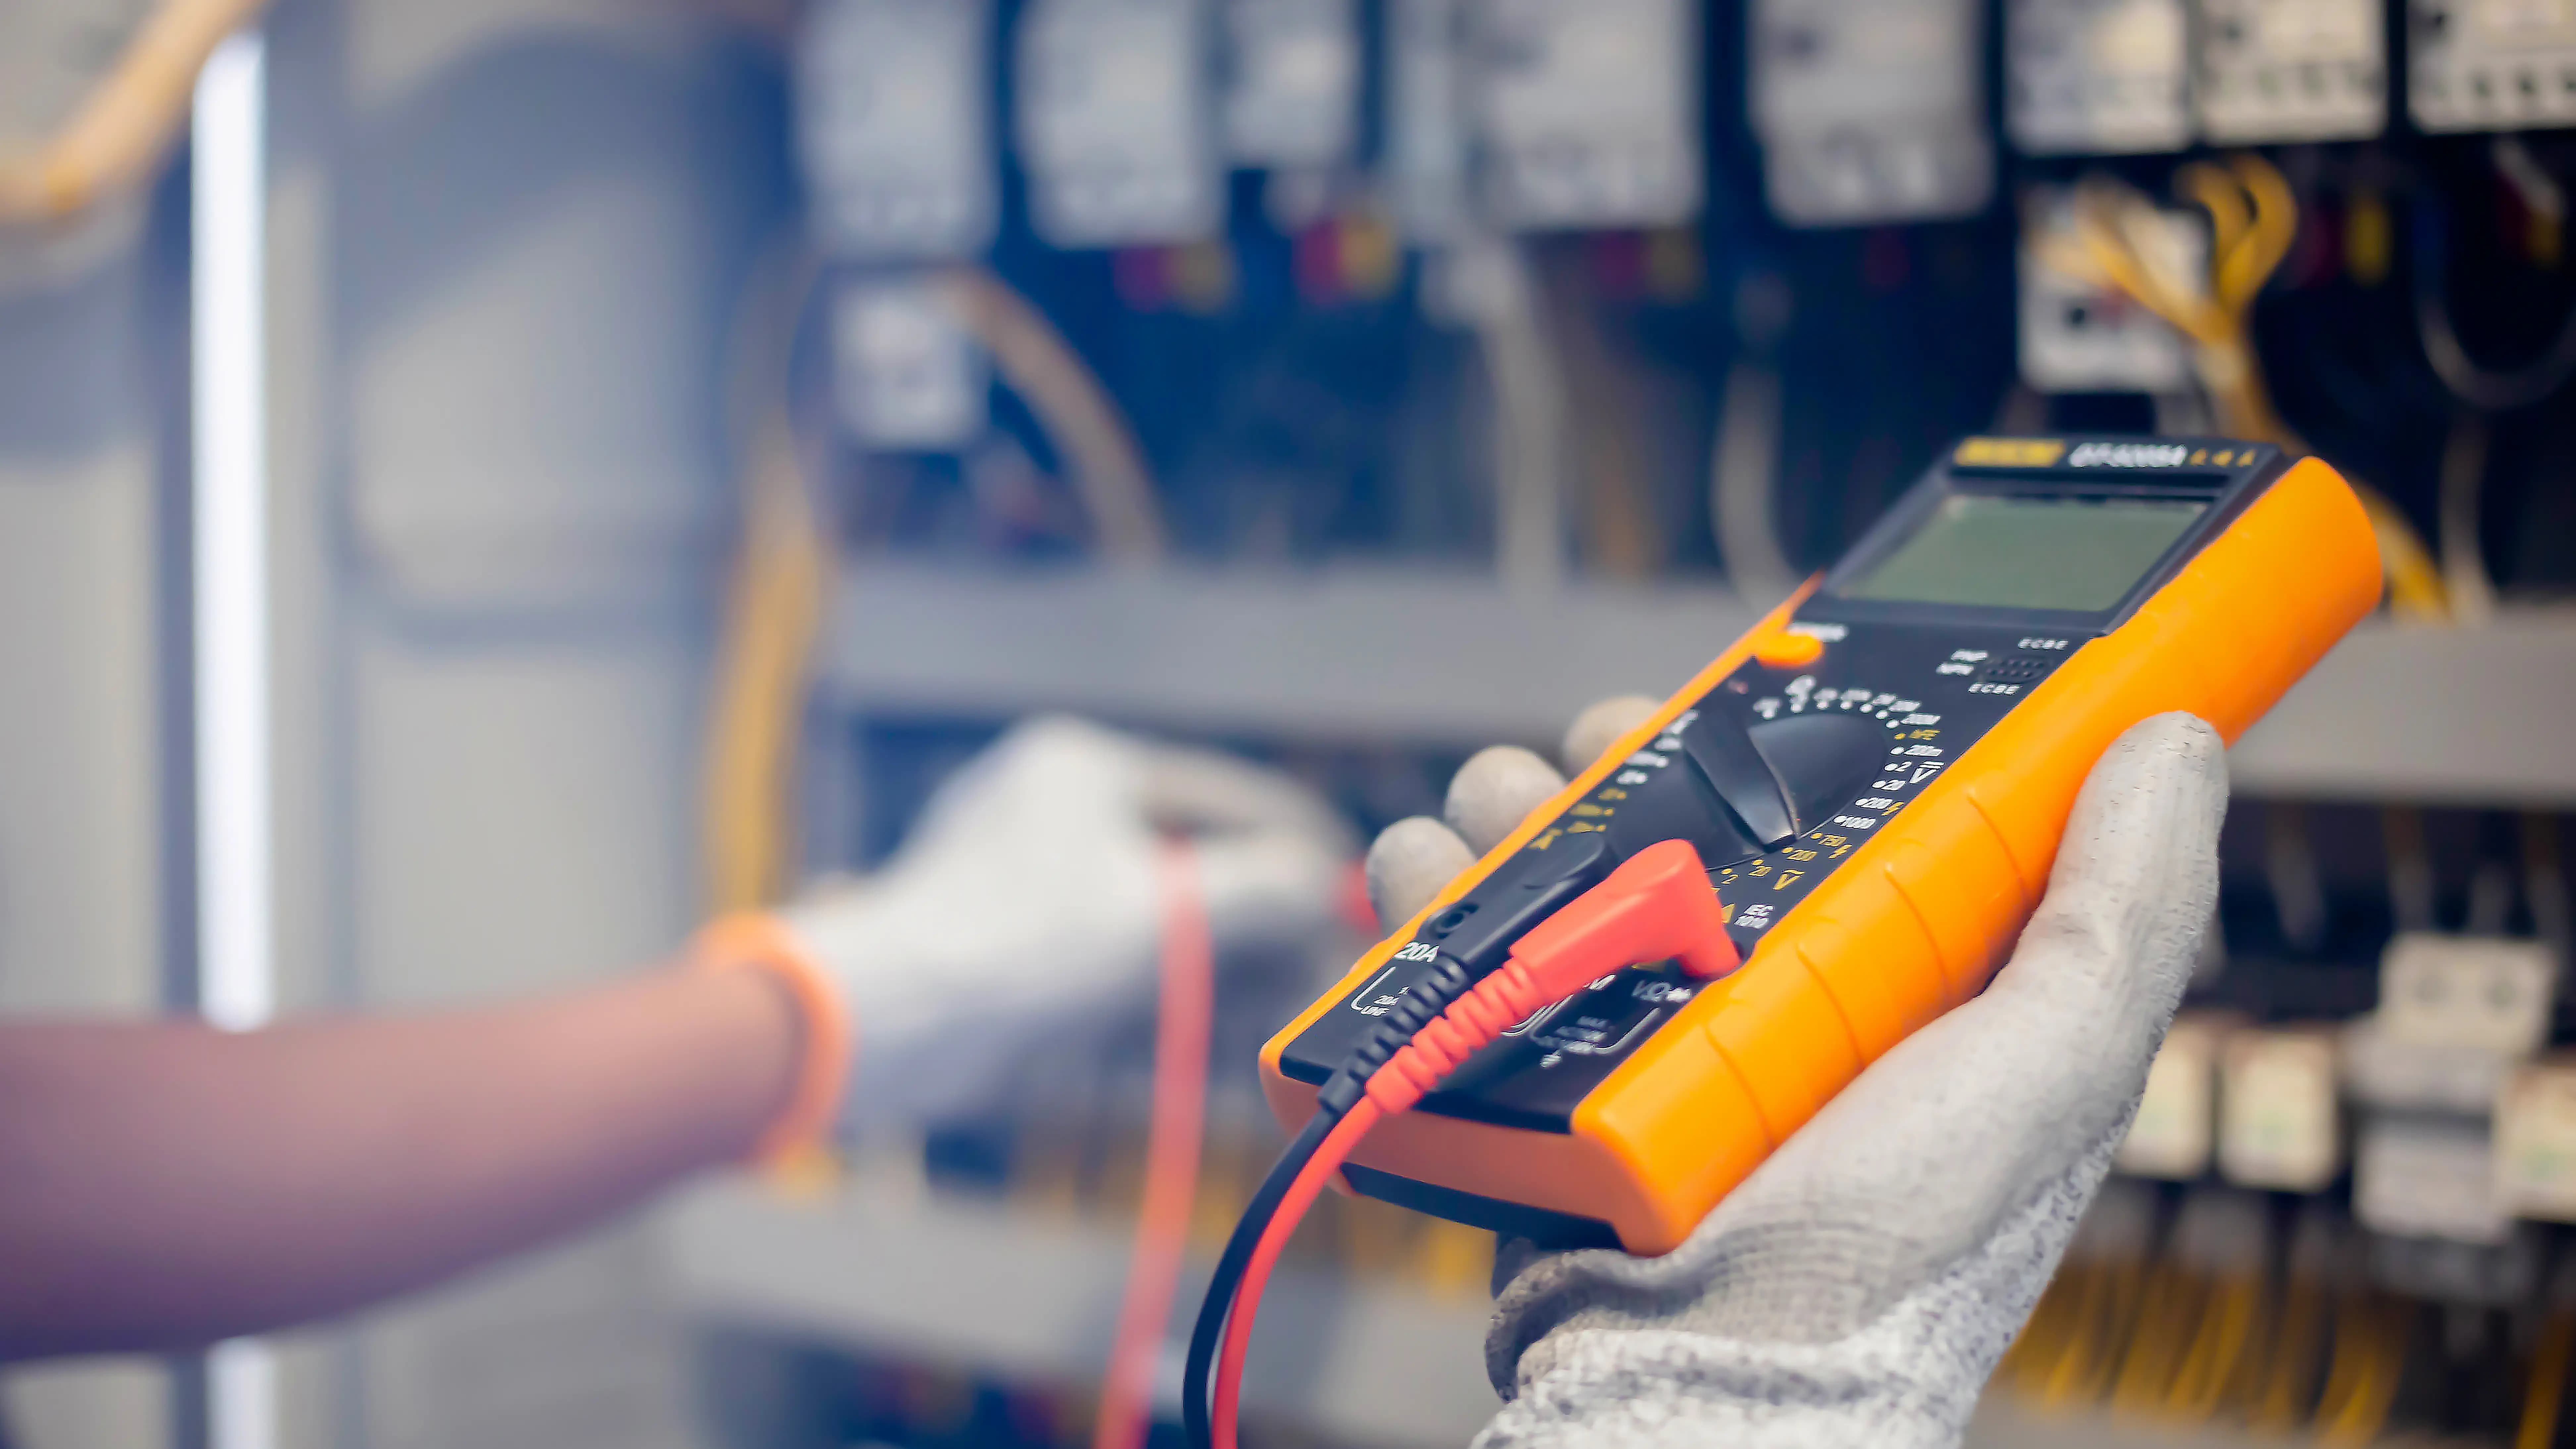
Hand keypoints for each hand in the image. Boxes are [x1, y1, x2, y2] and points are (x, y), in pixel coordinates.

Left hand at [776, 716, 1355, 1130]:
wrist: (883, 1027)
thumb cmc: (1017, 947)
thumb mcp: (1161, 911)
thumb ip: (1255, 892)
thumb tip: (1321, 881)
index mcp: (1079, 769)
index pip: (1221, 795)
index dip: (1295, 843)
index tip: (1352, 888)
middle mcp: (1051, 814)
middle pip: (1188, 866)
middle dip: (1261, 925)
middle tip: (1326, 969)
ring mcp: (1026, 884)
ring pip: (1154, 926)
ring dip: (1222, 973)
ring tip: (1290, 1014)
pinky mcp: (1009, 955)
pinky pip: (1112, 969)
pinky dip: (1167, 1003)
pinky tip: (1223, 1044)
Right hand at [1370, 709, 2226, 1448]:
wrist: (1725, 1374)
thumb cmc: (1898, 1247)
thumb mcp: (2056, 1067)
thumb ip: (2124, 909)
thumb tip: (2174, 740)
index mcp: (1876, 980)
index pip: (1828, 801)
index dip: (1789, 723)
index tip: (1749, 680)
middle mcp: (1750, 997)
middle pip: (1669, 816)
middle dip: (1619, 753)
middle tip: (1599, 743)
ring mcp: (1631, 1040)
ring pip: (1550, 866)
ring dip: (1507, 809)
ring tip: (1495, 808)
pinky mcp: (1535, 1080)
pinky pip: (1466, 958)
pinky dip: (1425, 899)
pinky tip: (1425, 878)